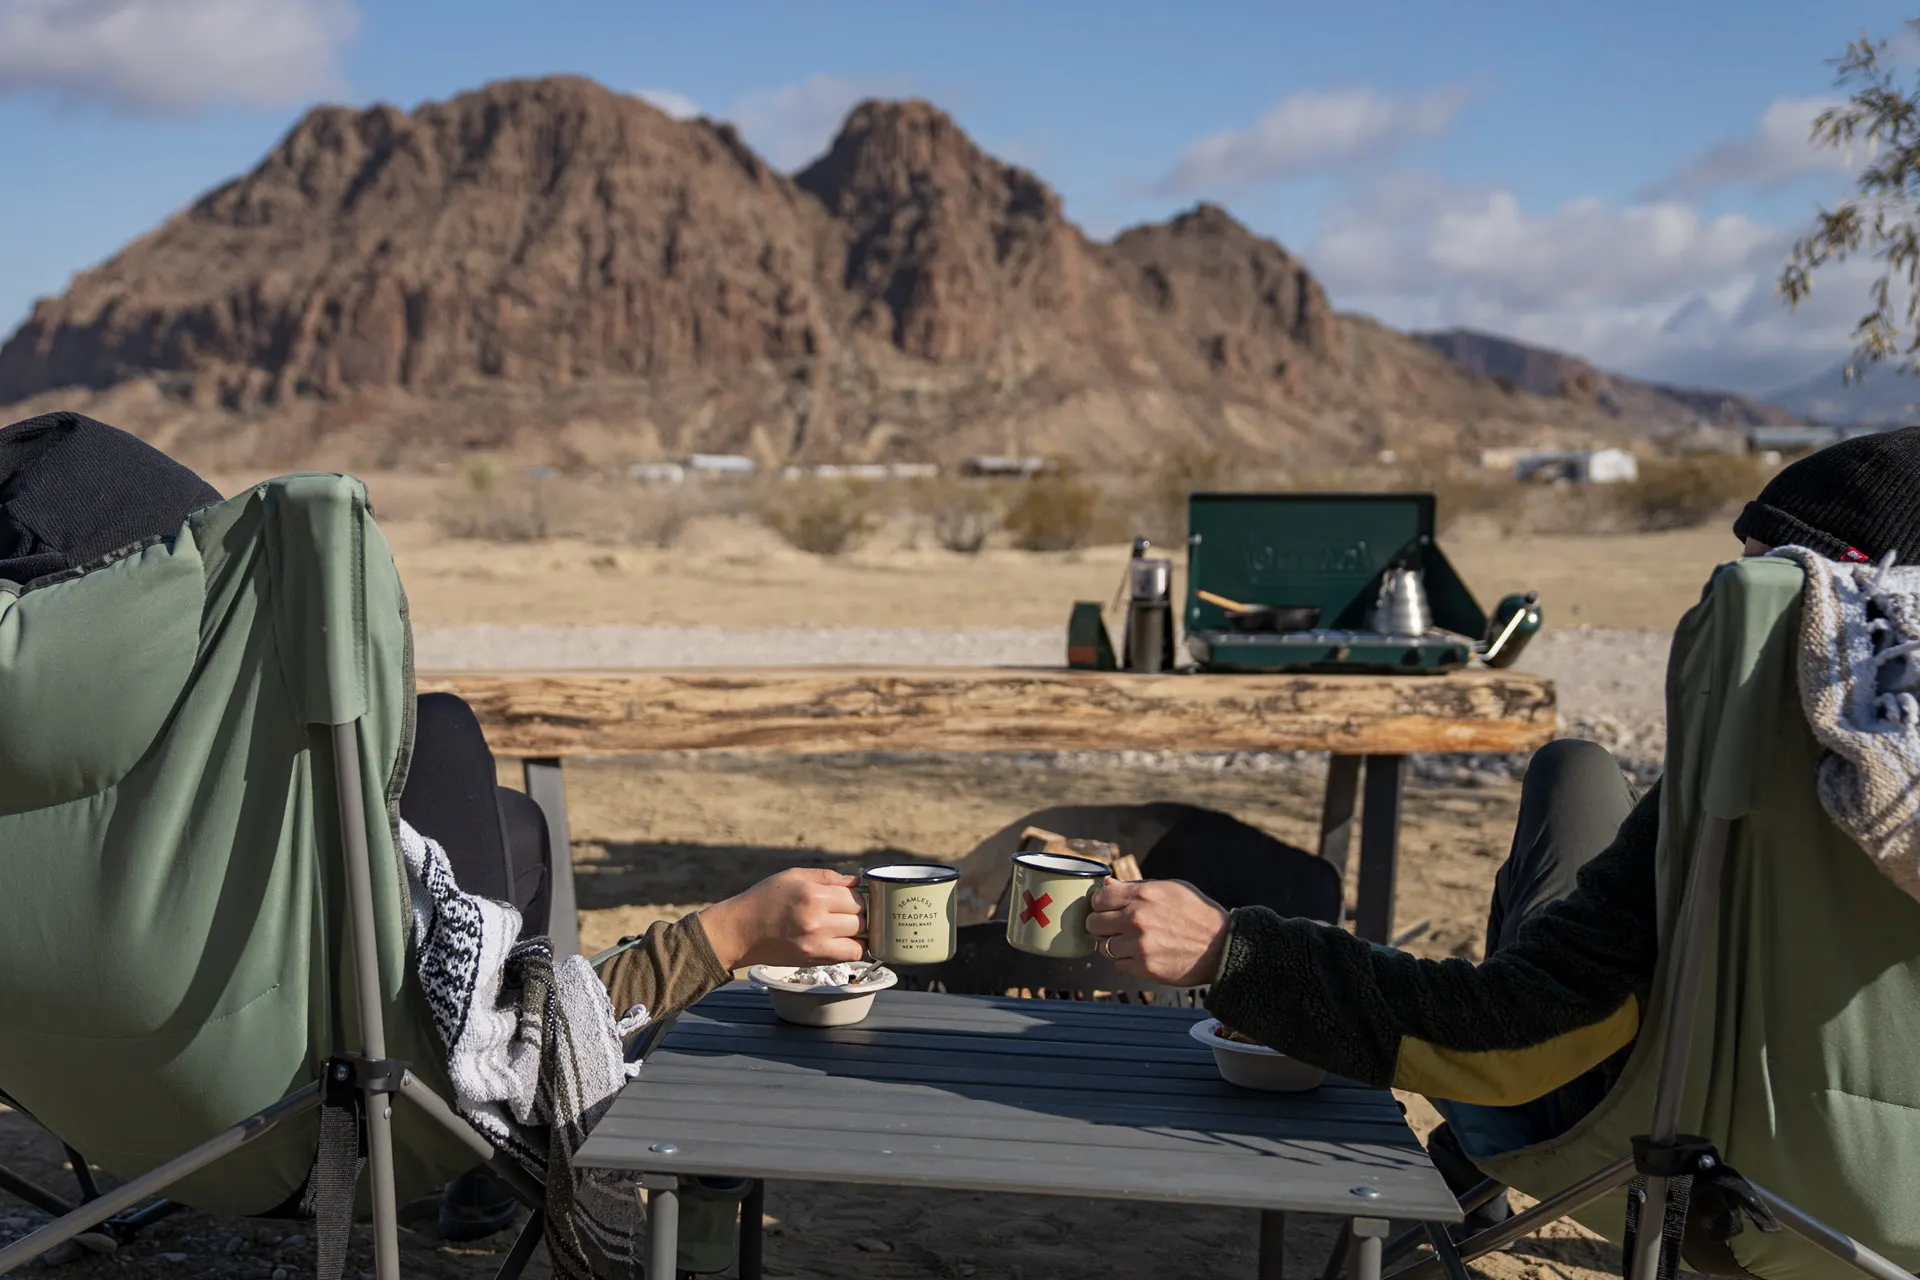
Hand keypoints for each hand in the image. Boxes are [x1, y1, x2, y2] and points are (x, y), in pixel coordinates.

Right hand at [698, 868, 865, 970]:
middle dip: (859, 913)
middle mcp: (817, 921)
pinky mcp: (814, 960)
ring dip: (859, 932)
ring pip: (861, 938)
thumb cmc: (765, 899)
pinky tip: (843, 940)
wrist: (740, 931)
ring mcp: (816, 944)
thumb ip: (828, 877)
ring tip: (846, 926)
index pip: (856, 897)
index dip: (858, 896)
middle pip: (861, 918)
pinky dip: (854, 948)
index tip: (851, 897)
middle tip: (847, 911)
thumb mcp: (794, 876)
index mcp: (813, 895)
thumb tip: (857, 882)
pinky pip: (851, 955)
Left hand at [1085, 879, 1230, 986]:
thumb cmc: (1198, 914)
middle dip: (1101, 925)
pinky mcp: (1144, 968)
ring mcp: (1139, 945)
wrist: (1222, 946)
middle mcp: (1137, 918)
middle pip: (1093, 923)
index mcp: (1143, 894)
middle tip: (1113, 927)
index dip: (1100, 904)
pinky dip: (1127, 961)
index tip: (1106, 908)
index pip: (1098, 898)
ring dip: (1114, 945)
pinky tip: (1143, 955)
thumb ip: (1136, 887)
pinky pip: (1119, 964)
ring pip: (1104, 947)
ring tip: (1133, 942)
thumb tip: (1107, 885)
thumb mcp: (1171, 889)